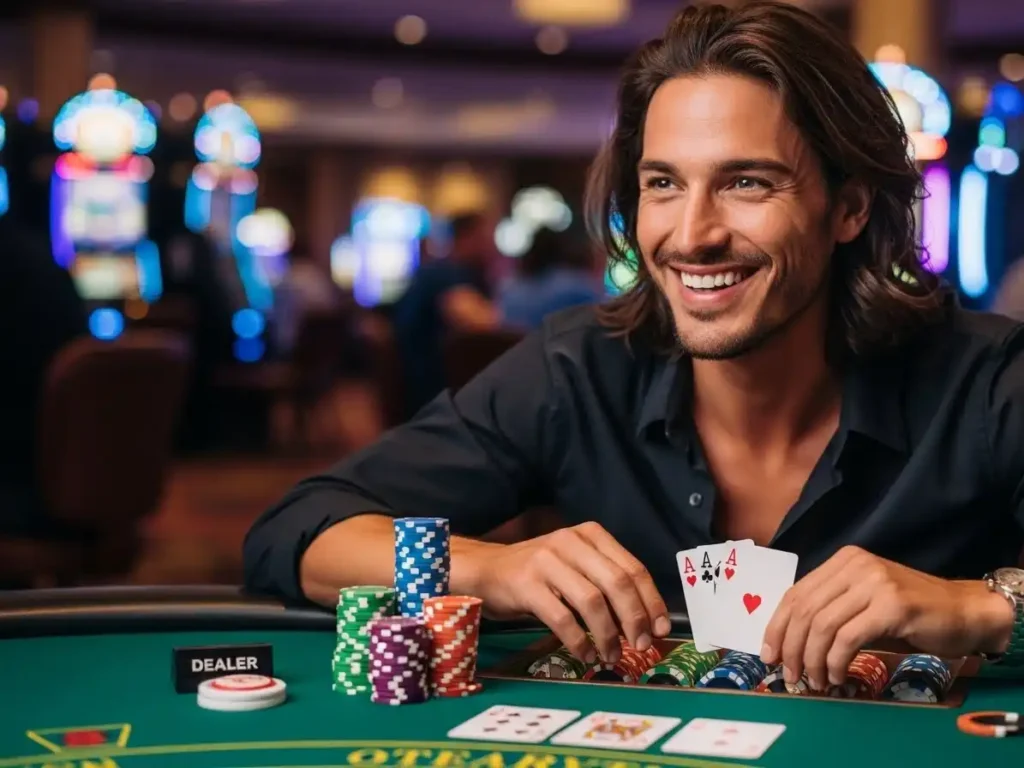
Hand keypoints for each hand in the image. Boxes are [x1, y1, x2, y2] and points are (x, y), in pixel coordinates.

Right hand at [466, 522, 671, 663]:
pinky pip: (562, 619)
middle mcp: (571, 542)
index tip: (661, 629)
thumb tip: (645, 622)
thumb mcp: (576, 566)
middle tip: (641, 646)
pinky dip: (578, 642)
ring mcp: (547, 561)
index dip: (652, 601)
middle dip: (635, 619)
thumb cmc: (539, 572)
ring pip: (592, 602)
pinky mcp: (527, 584)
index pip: (633, 568)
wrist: (487, 569)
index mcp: (590, 535)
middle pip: (617, 584)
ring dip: (608, 635)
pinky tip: (584, 655)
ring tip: (611, 655)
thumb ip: (606, 583)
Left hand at [759, 546, 1013, 690]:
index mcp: (842, 561)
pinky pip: (848, 638)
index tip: (769, 654)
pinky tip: (837, 676)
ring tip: (815, 681)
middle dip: (792, 647)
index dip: (777, 626)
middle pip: (805, 610)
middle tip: (791, 675)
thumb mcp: (862, 604)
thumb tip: (788, 643)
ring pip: (822, 625)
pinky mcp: (892, 605)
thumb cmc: (910, 613)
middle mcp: (855, 565)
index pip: (796, 594)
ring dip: (813, 660)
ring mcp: (874, 582)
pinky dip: (835, 662)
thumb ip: (830, 612)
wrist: (964, 612)